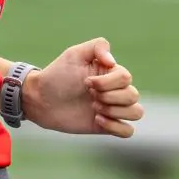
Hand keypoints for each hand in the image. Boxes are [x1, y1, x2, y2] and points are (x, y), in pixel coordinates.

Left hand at [27, 38, 142, 137]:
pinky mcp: (107, 126)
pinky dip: (116, 127)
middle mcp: (115, 90)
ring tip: (95, 109)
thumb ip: (97, 46)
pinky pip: (128, 131)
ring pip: (136, 113)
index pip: (126, 78)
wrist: (41, 100)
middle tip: (89, 96)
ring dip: (115, 112)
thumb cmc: (57, 75)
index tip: (86, 82)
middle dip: (109, 97)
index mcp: (111, 73)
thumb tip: (113, 61)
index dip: (107, 83)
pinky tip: (97, 121)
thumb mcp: (74, 54)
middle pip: (133, 95)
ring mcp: (112, 109)